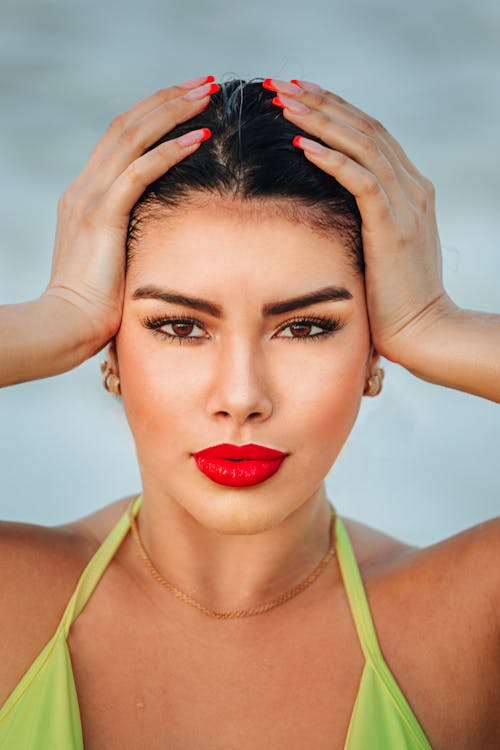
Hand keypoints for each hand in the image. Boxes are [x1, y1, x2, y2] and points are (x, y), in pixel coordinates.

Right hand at [43, 76, 216, 357]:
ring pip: (133, 137)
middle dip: (168, 100)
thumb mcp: (114, 260)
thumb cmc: (96, 305)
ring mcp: (89, 198)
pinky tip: (198, 137)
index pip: (122, 140)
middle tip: (206, 83)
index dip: (155, 115)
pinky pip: (139, 172)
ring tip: (208, 94)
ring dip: (173, 112)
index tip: (190, 103)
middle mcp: (84, 188)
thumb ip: (130, 237)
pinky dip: (168, 150)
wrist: (67, 326)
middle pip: (127, 125)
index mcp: (86, 196)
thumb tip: (165, 234)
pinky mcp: (101, 216)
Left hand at [264, 78, 455, 367]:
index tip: (296, 96)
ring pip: (362, 145)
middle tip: (282, 86)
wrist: (424, 330)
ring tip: (284, 102)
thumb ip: (364, 221)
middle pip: (364, 128)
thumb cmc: (393, 299)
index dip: (332, 111)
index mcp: (408, 190)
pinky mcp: (395, 226)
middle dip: (321, 103)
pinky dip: (332, 159)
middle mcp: (411, 188)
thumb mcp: (379, 250)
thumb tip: (326, 211)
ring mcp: (407, 204)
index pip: (369, 135)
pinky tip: (303, 145)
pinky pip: (362, 180)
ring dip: (321, 120)